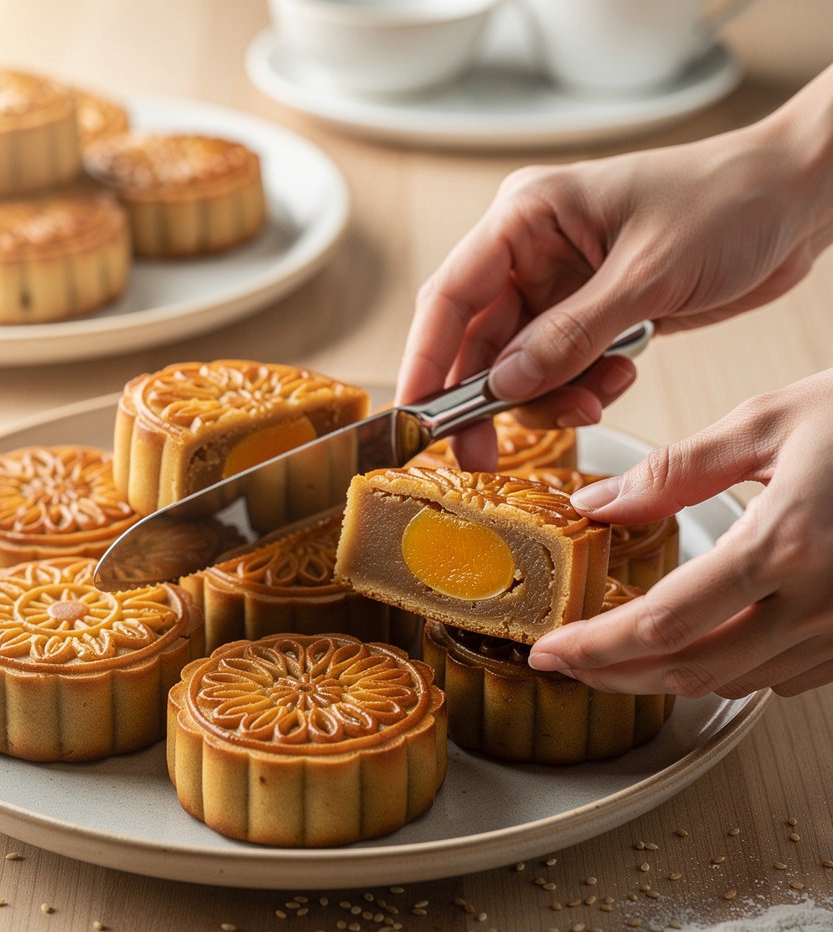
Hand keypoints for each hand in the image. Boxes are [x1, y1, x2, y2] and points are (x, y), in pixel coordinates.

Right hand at [396, 67, 832, 469]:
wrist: (798, 197)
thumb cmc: (729, 201)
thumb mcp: (648, 273)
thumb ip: (572, 334)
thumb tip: (504, 385)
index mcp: (528, 217)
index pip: (451, 295)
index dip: (425, 360)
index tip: (415, 417)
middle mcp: (533, 251)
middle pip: (478, 342)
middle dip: (490, 399)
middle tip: (488, 456)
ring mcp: (561, 286)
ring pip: (520, 365)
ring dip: (549, 397)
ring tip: (595, 398)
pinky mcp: (591, 314)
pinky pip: (562, 368)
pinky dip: (583, 387)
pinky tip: (620, 375)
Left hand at [527, 370, 832, 699]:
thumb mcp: (769, 421)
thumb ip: (675, 470)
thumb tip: (598, 501)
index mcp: (787, 544)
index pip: (664, 622)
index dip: (596, 648)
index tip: (550, 651)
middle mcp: (820, 601)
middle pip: (692, 669)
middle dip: (616, 675)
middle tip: (567, 664)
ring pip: (736, 682)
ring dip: (665, 678)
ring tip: (614, 656)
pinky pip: (785, 676)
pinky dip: (726, 670)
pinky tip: (697, 645)